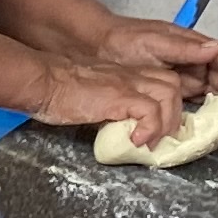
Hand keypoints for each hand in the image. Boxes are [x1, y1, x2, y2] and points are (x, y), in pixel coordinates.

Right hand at [26, 58, 198, 145]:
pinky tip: (137, 140)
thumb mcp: (95, 100)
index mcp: (126, 77)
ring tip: (150, 141)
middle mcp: (132, 76)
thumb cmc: (60, 91)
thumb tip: (125, 133)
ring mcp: (128, 83)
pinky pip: (150, 109)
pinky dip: (151, 128)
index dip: (170, 106)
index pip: (163, 82)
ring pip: (169, 93)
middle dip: (173, 114)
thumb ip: (113, 110)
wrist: (44, 80)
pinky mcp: (120, 95)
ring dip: (166, 122)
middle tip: (160, 138)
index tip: (164, 130)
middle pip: (173, 84)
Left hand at [68, 14, 217, 111]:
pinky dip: (204, 120)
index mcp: (194, 46)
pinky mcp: (171, 92)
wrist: (95, 47)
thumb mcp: (154, 42)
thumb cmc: (122, 39)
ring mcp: (183, 77)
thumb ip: (184, 48)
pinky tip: (207, 134)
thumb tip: (215, 48)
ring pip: (214, 97)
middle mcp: (193, 61)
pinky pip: (194, 107)